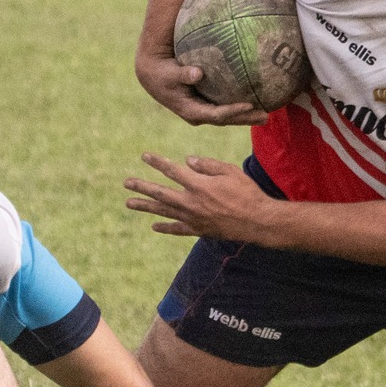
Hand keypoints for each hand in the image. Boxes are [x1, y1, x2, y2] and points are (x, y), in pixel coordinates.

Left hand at [125, 154, 275, 241]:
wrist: (258, 221)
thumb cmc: (247, 192)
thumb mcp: (230, 171)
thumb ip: (207, 165)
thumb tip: (187, 161)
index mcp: (198, 185)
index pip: (172, 171)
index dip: (158, 163)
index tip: (144, 156)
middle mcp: (191, 202)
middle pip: (161, 193)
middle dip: (142, 186)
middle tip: (127, 183)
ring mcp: (193, 218)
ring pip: (164, 211)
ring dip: (146, 206)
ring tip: (129, 203)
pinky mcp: (199, 230)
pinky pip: (178, 229)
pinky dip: (165, 227)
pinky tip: (154, 226)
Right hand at [134, 54, 268, 127]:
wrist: (153, 76)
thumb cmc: (162, 73)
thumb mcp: (169, 74)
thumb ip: (183, 74)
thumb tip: (198, 73)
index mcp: (191, 111)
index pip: (217, 114)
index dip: (233, 111)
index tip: (250, 105)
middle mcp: (199, 115)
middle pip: (227, 120)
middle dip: (245, 119)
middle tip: (266, 116)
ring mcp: (202, 112)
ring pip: (227, 117)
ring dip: (246, 116)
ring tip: (266, 114)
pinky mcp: (205, 105)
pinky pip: (225, 108)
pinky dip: (239, 107)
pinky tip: (254, 102)